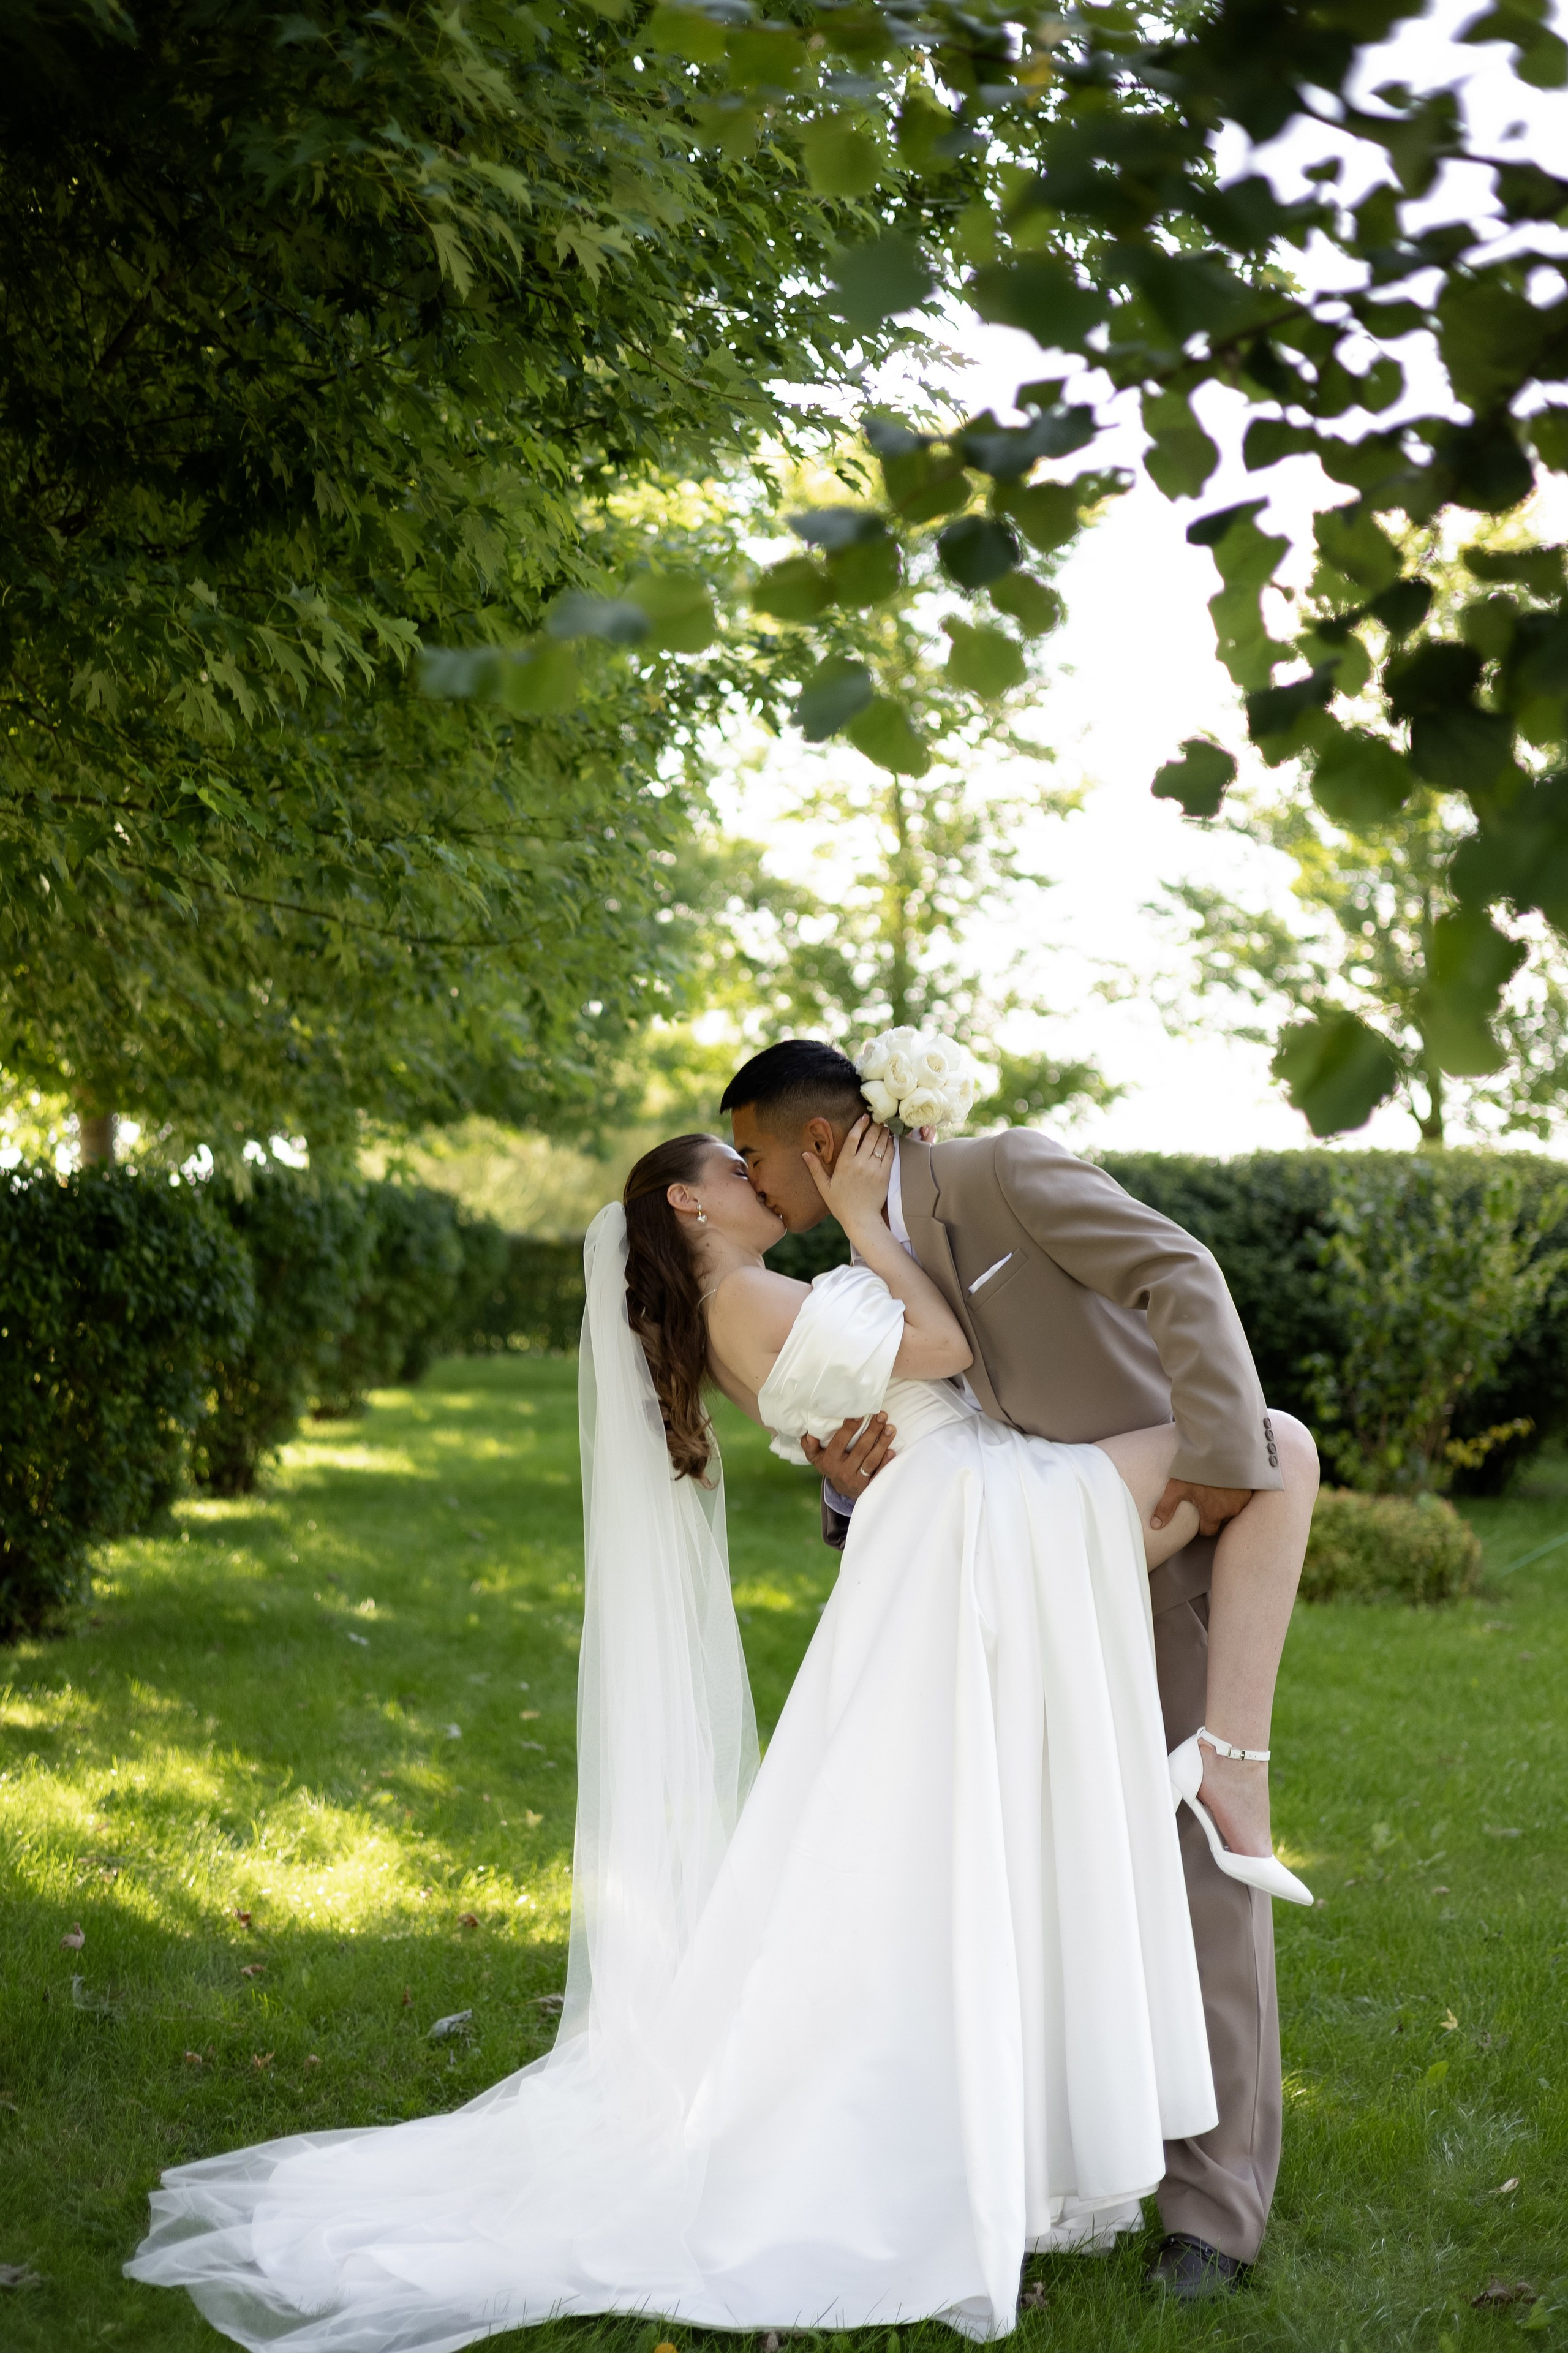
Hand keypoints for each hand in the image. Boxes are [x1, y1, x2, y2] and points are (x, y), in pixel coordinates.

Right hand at [802, 1411, 895, 1497]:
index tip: (860, 1415)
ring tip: (890, 1428)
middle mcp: (843, 1471)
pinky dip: (886, 1463)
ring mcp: (857, 1480)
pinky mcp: (869, 1486)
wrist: (843, 1491)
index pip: (839, 1443)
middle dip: (872, 1432)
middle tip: (881, 1416)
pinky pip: (879, 1474)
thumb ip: (810, 1446)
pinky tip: (892, 1450)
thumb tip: (809, 1434)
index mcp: (830, 1461)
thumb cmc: (831, 1465)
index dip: (849, 1429)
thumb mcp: (816, 1458)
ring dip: (882, 1443)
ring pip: (871, 1460)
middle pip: (860, 1449)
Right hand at [804, 1113, 891, 1235]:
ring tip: (885, 1125)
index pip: (853, 1138)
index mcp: (844, 1164)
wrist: (861, 1219)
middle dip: (874, 1125)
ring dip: (883, 1132)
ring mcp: (874, 1168)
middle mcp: (860, 1163)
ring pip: (881, 1144)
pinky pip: (890, 1155)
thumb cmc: (841, 1204)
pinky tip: (891, 1139)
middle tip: (878, 1117)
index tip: (864, 1116)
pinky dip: (891, 1145)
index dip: (859, 1124)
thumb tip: (805, 1153)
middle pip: (869, 1137)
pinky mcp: (885, 1175)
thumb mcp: (824, 1187)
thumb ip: (815, 1169)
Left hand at [1151, 1478, 1250, 1537]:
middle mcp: (1231, 1510)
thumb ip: (1166, 1507)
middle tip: (1206, 1500)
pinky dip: (1236, 1495)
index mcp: (1214, 1513)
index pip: (1208, 1531)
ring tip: (1216, 1491)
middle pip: (1221, 1520)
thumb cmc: (1198, 1468)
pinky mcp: (1249, 1490)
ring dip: (1226, 1504)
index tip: (1198, 1515)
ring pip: (1233, 1509)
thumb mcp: (1177, 1487)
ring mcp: (1242, 1500)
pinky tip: (1228, 1485)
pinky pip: (1243, 1499)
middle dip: (1214, 1514)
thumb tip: (1155, 1526)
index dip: (1201, 1525)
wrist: (1220, 1448)